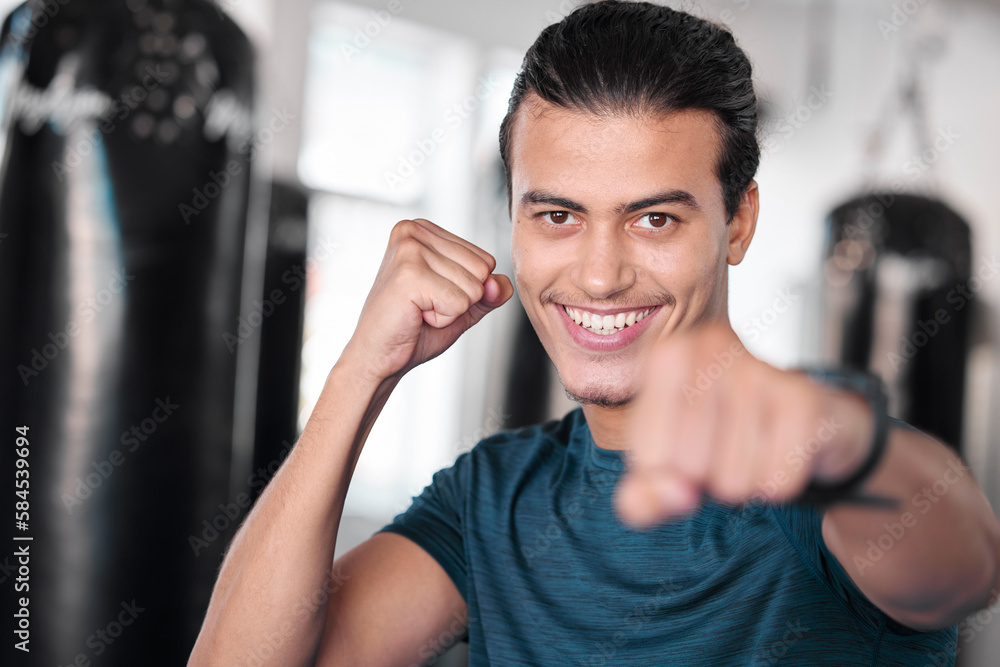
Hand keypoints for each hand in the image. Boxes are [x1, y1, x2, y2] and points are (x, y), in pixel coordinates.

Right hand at [342, 218, 513, 384]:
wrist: (378, 358)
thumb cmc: (415, 329)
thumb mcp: (462, 306)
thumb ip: (489, 292)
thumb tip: (501, 283)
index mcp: (424, 229)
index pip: (485, 259)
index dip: (466, 289)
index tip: (431, 296)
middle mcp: (414, 231)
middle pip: (482, 270)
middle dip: (460, 299)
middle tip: (424, 306)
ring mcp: (409, 249)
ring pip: (472, 287)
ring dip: (450, 310)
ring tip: (418, 311)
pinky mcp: (409, 274)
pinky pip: (459, 302)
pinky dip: (442, 319)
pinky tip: (415, 316)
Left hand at [613, 321, 870, 527]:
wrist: (805, 416)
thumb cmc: (719, 433)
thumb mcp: (665, 462)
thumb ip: (644, 496)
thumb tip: (672, 496)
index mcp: (666, 356)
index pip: (649, 458)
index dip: (668, 477)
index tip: (684, 450)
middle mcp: (710, 348)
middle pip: (690, 467)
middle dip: (708, 479)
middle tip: (725, 449)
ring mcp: (759, 368)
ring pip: (735, 479)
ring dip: (745, 482)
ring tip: (754, 448)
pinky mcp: (804, 399)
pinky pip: (776, 481)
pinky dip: (778, 484)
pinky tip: (782, 451)